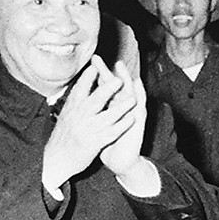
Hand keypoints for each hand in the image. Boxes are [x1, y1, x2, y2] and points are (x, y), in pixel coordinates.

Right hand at [43, 58, 134, 187]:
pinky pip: (112, 132)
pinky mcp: (95, 143)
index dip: (87, 77)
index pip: (79, 89)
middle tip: (119, 80)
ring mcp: (88, 130)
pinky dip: (122, 125)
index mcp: (71, 108)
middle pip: (95, 100)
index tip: (95, 67)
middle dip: (108, 89)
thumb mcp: (65, 116)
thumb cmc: (62, 136)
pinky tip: (131, 120)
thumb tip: (82, 86)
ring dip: (121, 107)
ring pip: (107, 116)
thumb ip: (75, 102)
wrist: (56, 160)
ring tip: (133, 99)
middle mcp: (79, 117)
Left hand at [98, 62, 149, 177]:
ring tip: (120, 66)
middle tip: (97, 58)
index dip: (95, 76)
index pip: (101, 88)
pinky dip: (139, 95)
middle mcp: (120, 108)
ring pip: (128, 92)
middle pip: (113, 87)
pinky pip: (139, 107)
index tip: (87, 63)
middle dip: (105, 72)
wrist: (120, 161)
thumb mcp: (96, 127)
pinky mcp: (138, 122)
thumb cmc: (107, 145)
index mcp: (108, 108)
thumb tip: (78, 105)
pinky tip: (137, 85)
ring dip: (124, 79)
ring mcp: (130, 114)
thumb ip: (91, 115)